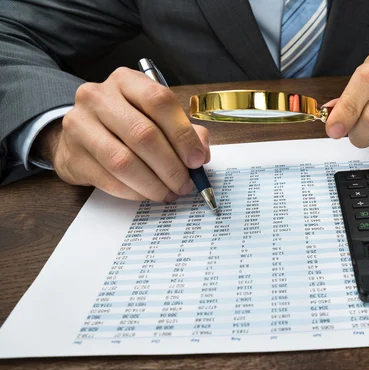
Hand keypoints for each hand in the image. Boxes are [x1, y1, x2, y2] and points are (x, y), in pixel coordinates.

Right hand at [32, 67, 210, 202]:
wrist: (79, 135)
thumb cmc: (126, 124)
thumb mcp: (155, 117)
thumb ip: (184, 131)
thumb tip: (201, 153)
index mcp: (126, 81)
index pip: (159, 101)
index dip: (183, 134)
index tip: (197, 160)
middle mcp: (99, 97)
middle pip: (143, 134)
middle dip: (171, 166)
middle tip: (185, 184)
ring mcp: (80, 124)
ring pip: (123, 161)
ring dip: (153, 184)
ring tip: (168, 193)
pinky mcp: (71, 155)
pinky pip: (109, 180)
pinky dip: (134, 192)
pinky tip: (146, 194)